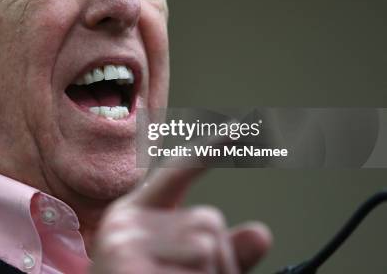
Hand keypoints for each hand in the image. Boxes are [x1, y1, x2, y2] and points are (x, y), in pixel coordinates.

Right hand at [90, 166, 271, 273]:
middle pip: (207, 221)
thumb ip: (218, 252)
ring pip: (208, 249)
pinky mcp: (130, 266)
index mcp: (133, 215)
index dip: (210, 150)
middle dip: (218, 260)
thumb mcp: (174, 268)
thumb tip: (261, 233)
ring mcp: (125, 244)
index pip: (175, 172)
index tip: (242, 127)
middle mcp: (124, 223)